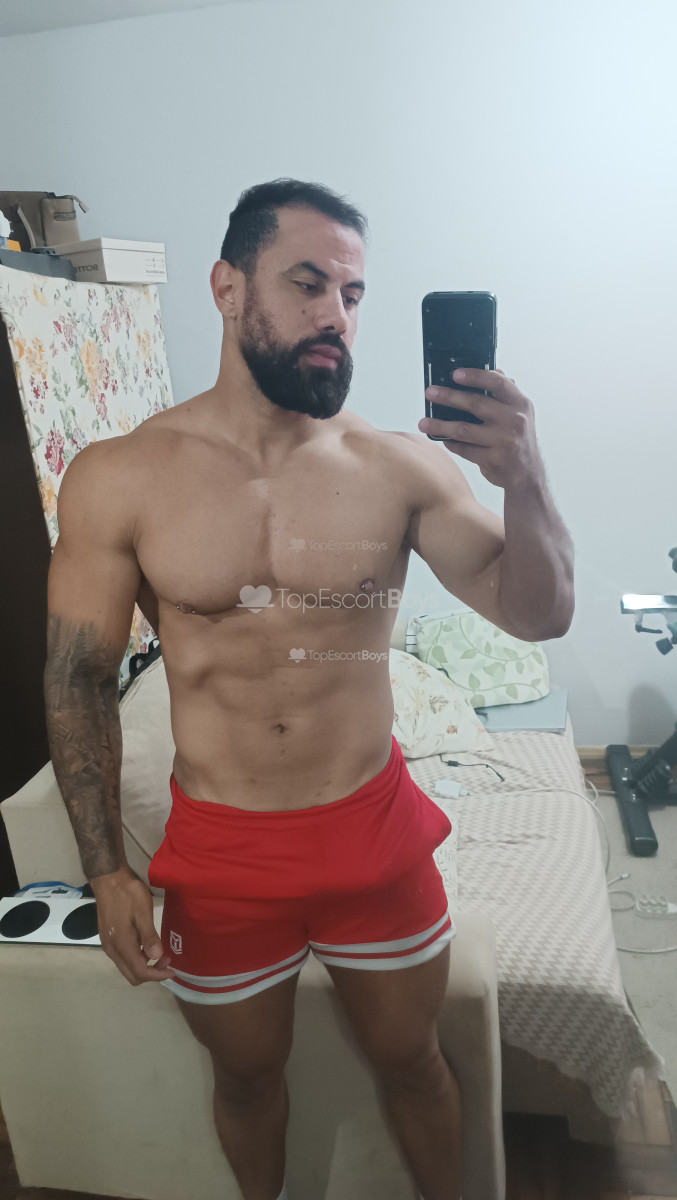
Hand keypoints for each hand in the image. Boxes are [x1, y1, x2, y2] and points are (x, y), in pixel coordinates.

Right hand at [90, 864, 176, 985]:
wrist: (108, 879)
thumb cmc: (128, 894)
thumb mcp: (143, 912)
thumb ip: (149, 936)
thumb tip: (157, 956)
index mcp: (122, 945)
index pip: (140, 972)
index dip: (157, 975)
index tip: (172, 970)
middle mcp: (112, 950)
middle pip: (132, 975)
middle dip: (151, 973)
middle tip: (166, 958)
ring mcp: (108, 945)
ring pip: (126, 967)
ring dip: (143, 966)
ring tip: (158, 951)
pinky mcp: (107, 939)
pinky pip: (122, 958)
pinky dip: (136, 958)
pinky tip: (145, 945)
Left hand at [418, 367, 544, 489]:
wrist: (528, 475)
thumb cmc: (519, 439)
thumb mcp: (520, 413)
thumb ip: (506, 392)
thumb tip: (494, 369)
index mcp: (521, 404)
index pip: (497, 383)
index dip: (475, 376)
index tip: (455, 374)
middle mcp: (515, 421)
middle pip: (476, 404)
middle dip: (449, 397)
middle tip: (430, 393)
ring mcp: (504, 442)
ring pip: (464, 430)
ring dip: (440, 425)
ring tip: (423, 422)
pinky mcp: (493, 460)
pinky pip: (464, 449)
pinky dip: (451, 444)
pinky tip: (443, 439)